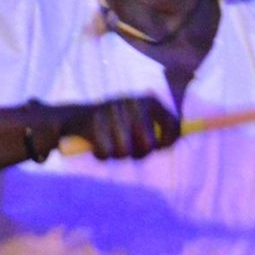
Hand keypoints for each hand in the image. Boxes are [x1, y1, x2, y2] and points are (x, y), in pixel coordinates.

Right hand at [60, 94, 180, 159]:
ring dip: (117, 154)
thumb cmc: (114, 124)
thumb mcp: (139, 121)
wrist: (75, 117)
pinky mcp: (94, 122)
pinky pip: (105, 153)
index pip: (172, 125)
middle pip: (148, 146)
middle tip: (127, 149)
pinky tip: (96, 144)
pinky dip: (101, 154)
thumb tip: (179, 139)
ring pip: (124, 152)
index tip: (158, 149)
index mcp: (149, 100)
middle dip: (137, 153)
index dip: (167, 143)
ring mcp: (113, 111)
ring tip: (110, 144)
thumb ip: (158, 130)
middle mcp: (134, 102)